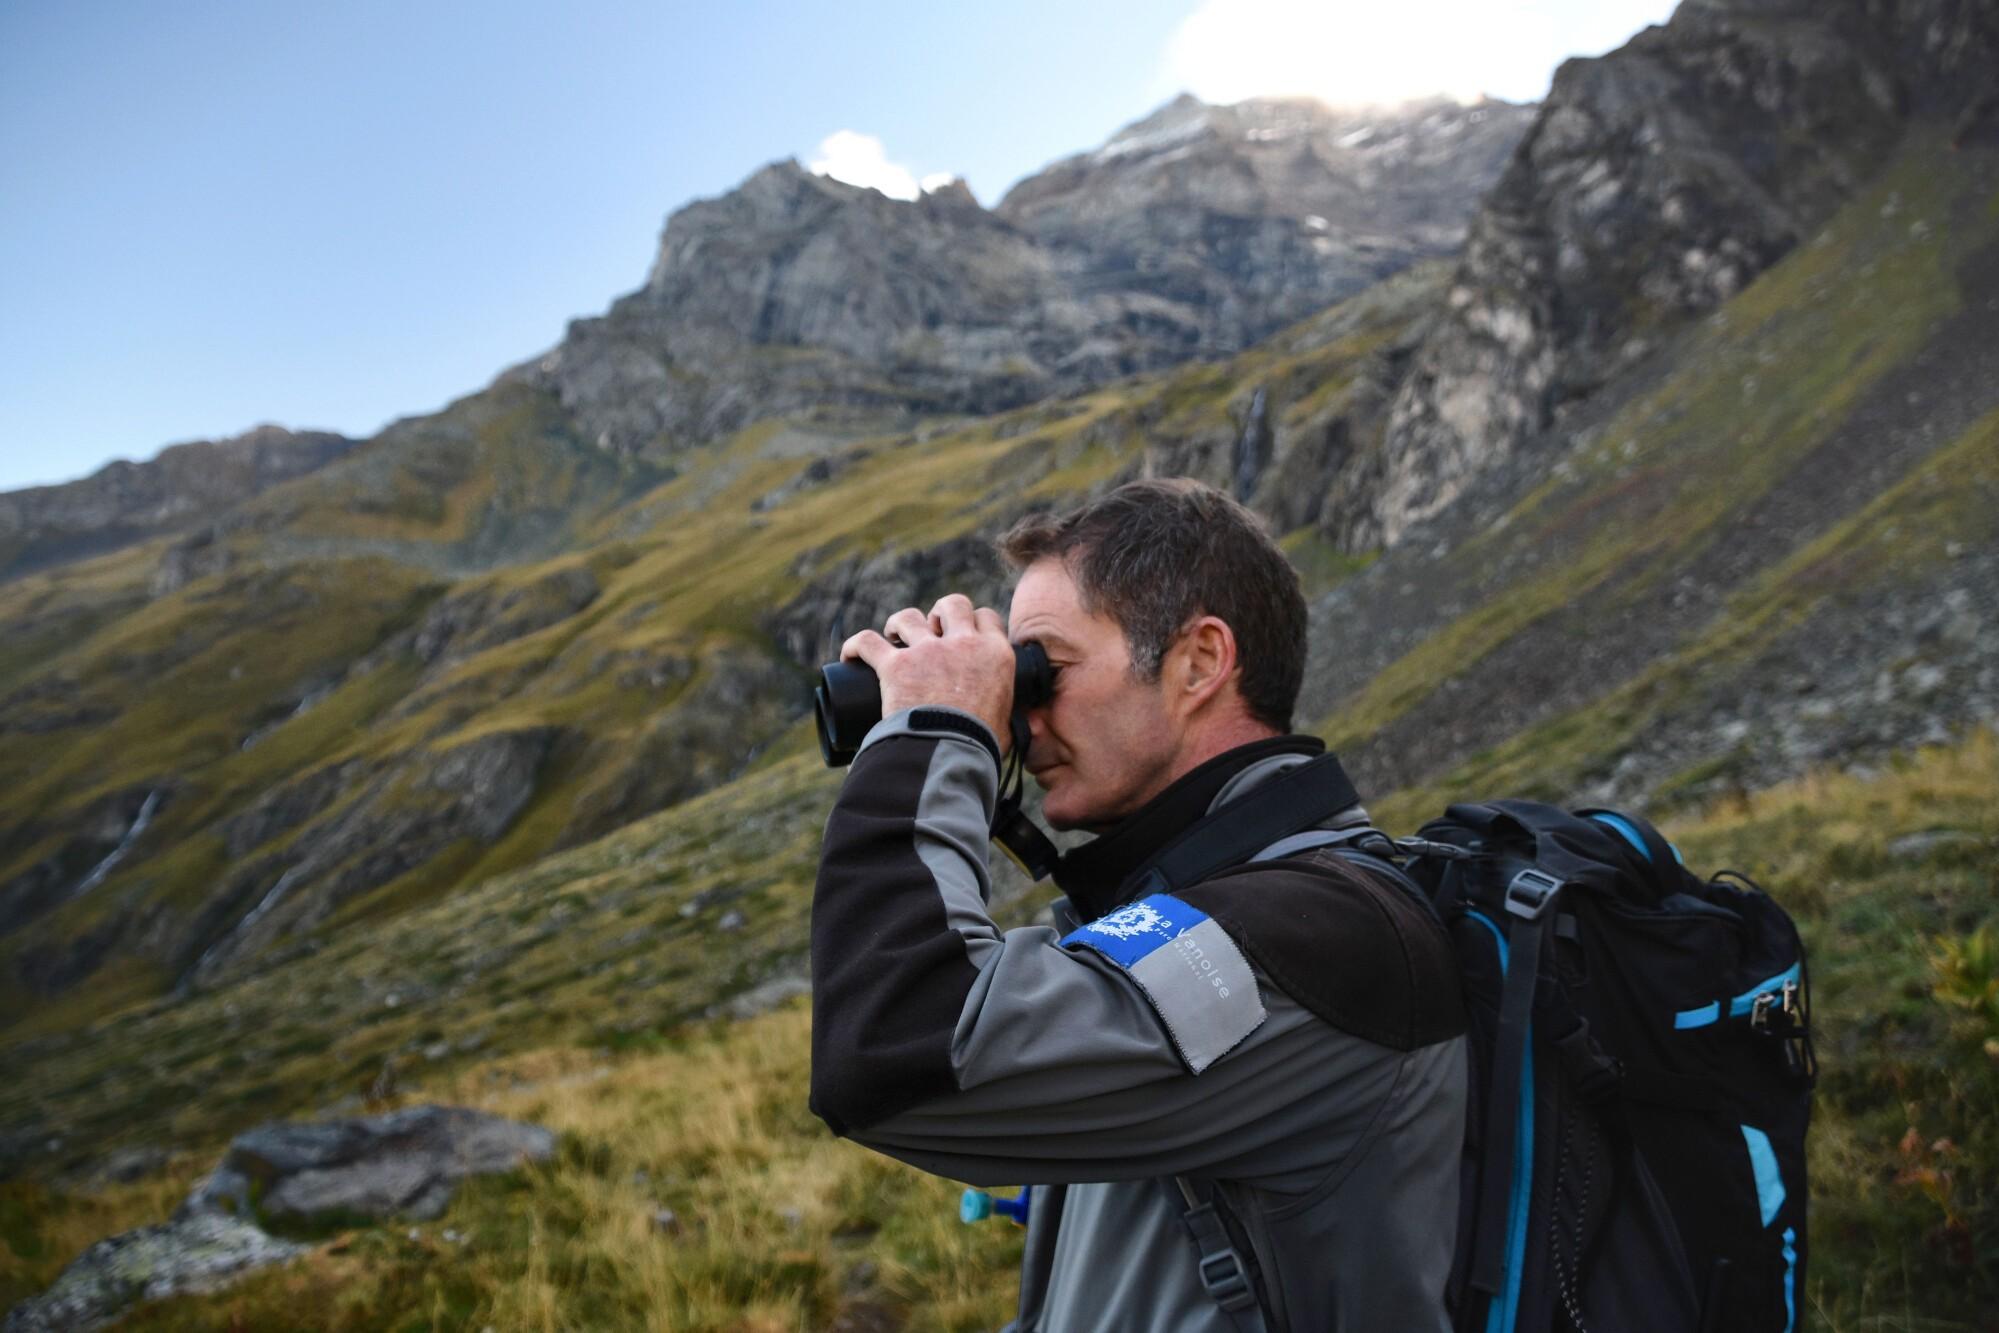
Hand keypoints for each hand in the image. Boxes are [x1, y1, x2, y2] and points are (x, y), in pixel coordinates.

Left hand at [841, 594, 1014, 753]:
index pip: (987, 618)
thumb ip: (1007, 719)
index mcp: (995, 655)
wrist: (950, 754)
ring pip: (909, 617)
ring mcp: (927, 652)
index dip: (974, 622)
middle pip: (953, 604)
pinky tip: (851, 655)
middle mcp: (963, 644)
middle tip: (932, 630)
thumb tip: (1009, 729)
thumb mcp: (1007, 726)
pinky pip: (867, 642)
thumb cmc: (980, 747)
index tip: (964, 633)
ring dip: (900, 624)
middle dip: (940, 612)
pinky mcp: (895, 665)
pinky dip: (856, 646)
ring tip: (893, 635)